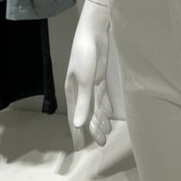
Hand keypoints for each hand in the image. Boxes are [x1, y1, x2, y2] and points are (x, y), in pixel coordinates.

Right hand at [65, 0, 112, 150]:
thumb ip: (84, 102)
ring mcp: (91, 84)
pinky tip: (108, 114)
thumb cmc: (85, 54)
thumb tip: (78, 125)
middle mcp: (81, 90)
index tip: (79, 147)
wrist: (93, 33)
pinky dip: (104, 106)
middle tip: (101, 143)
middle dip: (93, 129)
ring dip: (100, 119)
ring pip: (95, 106)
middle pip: (87, 114)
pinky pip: (102, 97)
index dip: (77, 133)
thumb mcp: (85, 80)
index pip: (75, 118)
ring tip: (106, 133)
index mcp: (72, 92)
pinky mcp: (100, 77)